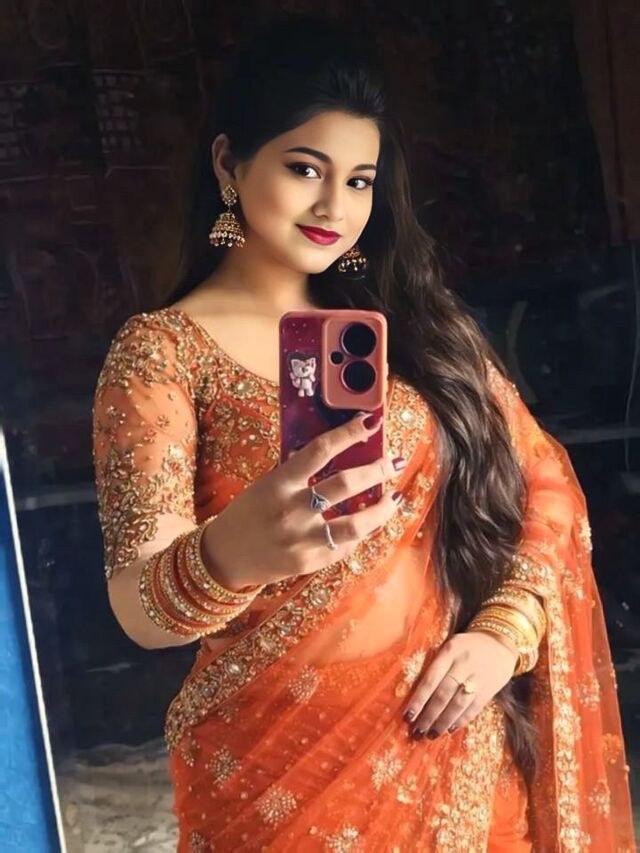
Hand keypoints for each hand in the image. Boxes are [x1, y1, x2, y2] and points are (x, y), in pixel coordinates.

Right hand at [202, 412, 405, 589]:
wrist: (224, 557)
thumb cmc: (249, 513)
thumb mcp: (267, 485)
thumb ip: (298, 473)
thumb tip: (340, 453)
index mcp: (279, 483)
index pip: (320, 450)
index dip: (348, 433)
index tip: (370, 421)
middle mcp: (292, 510)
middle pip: (345, 484)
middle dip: (377, 470)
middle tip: (393, 461)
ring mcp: (301, 539)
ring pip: (355, 524)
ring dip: (382, 509)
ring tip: (395, 497)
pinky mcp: (309, 563)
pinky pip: (344, 546)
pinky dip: (360, 533)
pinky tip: (369, 524)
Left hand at [402, 630, 518, 738]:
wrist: (499, 642)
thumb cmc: (465, 646)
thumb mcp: (449, 646)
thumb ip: (435, 664)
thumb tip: (415, 693)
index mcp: (449, 651)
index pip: (431, 679)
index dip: (418, 700)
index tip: (407, 716)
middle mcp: (464, 664)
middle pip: (443, 694)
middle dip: (429, 715)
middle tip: (417, 731)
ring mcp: (478, 677)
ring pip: (458, 704)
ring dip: (443, 722)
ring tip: (431, 734)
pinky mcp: (489, 689)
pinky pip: (473, 708)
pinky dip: (461, 720)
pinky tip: (449, 729)